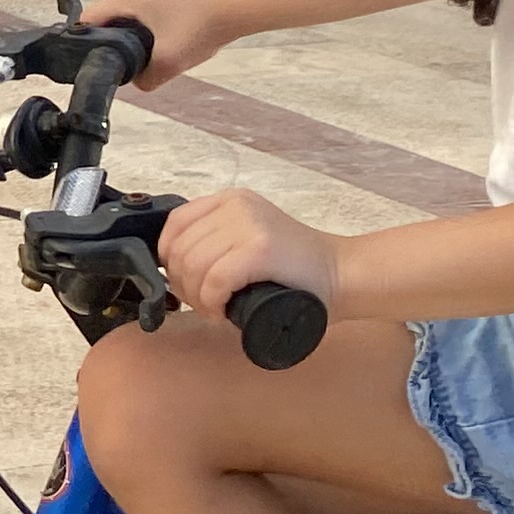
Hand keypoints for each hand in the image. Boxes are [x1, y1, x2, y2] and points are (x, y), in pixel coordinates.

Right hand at [76, 0, 232, 86]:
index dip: (85, 43)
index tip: (91, 61)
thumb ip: (145, 78)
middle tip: (120, 63)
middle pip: (106, 17)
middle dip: (111, 41)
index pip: (89, 19)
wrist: (232, 9)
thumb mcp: (168, 62)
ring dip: (129, 34)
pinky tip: (158, 42)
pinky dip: (143, 26)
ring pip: (124, 14)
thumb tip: (137, 82)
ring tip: (142, 54)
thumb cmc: (199, 26)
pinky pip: (140, 10)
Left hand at [158, 187, 343, 322]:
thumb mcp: (249, 238)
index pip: (176, 224)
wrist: (343, 274)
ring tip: (215, 310)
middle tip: (204, 304)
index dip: (169, 258)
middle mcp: (237, 207)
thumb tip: (175, 268)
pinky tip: (222, 312)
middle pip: (180, 249)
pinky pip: (215, 279)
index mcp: (231, 201)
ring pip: (194, 266)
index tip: (185, 282)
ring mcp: (249, 225)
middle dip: (183, 285)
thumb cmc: (296, 269)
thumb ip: (218, 241)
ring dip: (197, 298)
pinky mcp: (260, 249)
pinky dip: (212, 302)